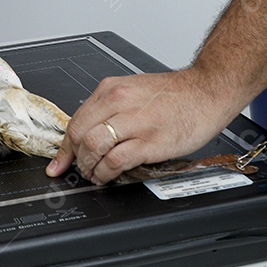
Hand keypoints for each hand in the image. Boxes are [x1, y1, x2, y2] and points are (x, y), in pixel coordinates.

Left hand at [45, 69, 236, 184]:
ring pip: (93, 146)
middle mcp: (119, 102)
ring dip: (88, 167)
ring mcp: (134, 121)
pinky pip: (115, 161)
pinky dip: (105, 173)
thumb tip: (90, 132)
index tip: (60, 162)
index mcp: (112, 89)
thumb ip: (110, 108)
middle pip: (80, 134)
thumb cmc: (175, 94)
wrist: (207, 91)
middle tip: (81, 169)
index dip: (65, 147)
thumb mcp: (134, 90)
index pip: (77, 120)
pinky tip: (108, 177)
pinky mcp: (150, 141)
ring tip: (94, 174)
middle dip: (75, 158)